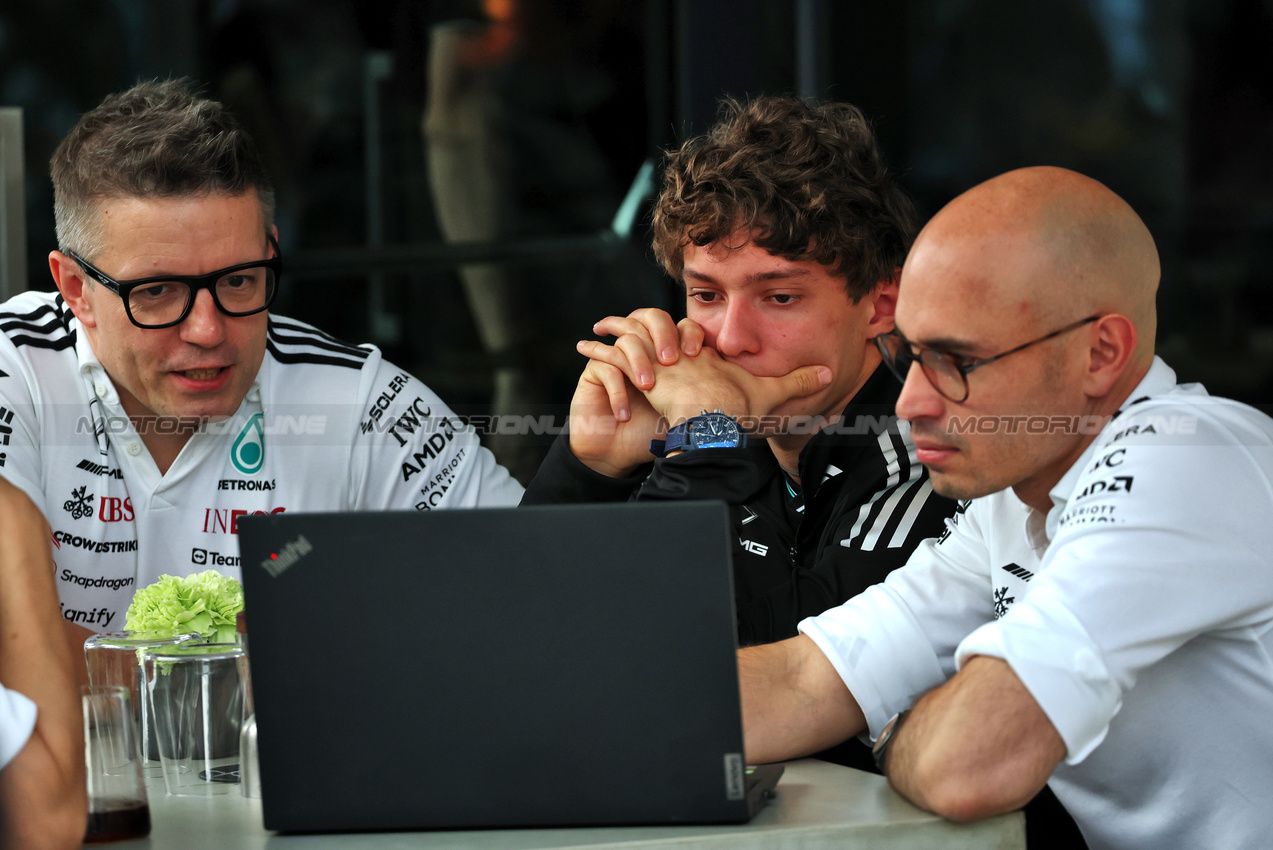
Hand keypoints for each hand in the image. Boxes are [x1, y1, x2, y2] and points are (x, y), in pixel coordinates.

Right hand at [565, 308, 704, 477]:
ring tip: (647, 389)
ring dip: (639, 363)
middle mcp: (641, 349)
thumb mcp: (688, 412)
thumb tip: (746, 384)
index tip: (696, 353)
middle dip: (663, 335)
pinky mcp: (594, 372)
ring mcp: (616, 357)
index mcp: (666, 353)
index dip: (689, 333)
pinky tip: (624, 415)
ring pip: (627, 339)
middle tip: (670, 361)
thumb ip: (710, 393)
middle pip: (651, 316)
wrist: (620, 456)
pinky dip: (618, 392)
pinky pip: (605, 367)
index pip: (680, 325)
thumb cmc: (654, 433)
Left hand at [579, 327, 831, 430]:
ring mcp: (660, 362)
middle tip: (616, 321)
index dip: (675, 332)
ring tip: (594, 332)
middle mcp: (681, 354)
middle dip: (636, 324)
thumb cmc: (741, 411)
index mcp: (707, 357)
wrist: (718, 421)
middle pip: (656, 329)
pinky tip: (583, 345)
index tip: (667, 330)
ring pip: (632, 338)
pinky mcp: (643, 371)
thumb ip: (796, 383)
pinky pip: (614, 356)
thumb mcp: (771, 395)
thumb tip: (828, 372)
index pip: (687, 336)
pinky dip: (598, 351)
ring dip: (612, 334)